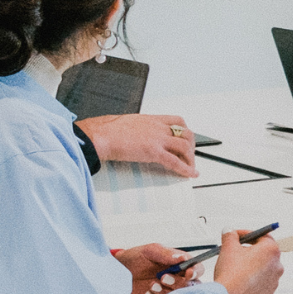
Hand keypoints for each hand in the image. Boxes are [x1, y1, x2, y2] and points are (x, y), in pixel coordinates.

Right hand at [80, 113, 199, 177]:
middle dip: (191, 145)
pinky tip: (190, 174)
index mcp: (151, 119)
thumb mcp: (127, 123)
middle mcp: (157, 127)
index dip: (185, 130)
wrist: (101, 135)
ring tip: (190, 167)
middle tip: (189, 156)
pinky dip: (185, 169)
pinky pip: (175, 161)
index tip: (186, 138)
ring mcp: (157, 139)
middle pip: (185, 133)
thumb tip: (137, 135)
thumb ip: (138, 128)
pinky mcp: (153, 151)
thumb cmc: (107, 130)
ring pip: (184, 147)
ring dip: (190, 158)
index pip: (177, 120)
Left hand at [112, 243, 198, 293]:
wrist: (117, 273)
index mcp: (180, 263)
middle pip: (192, 285)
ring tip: (151, 285)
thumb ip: (166, 254)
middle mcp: (178, 278)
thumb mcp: (150, 251)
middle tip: (162, 277)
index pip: (197, 269)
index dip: (195, 272)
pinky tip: (147, 292)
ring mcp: (170, 291)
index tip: (187, 274)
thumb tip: (183, 258)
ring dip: (167, 291)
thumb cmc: (134, 258)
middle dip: (178, 283)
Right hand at [212, 228, 283, 293]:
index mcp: (271, 251)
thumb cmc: (231, 274)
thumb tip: (230, 232)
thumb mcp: (228, 247)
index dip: (248, 234)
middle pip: (264, 253)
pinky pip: (261, 285)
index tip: (238, 236)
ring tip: (236, 269)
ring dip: (252, 268)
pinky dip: (253, 282)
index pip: (263, 236)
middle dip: (250, 251)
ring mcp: (274, 283)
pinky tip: (240, 282)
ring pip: (263, 270)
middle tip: (236, 252)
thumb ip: (230, 235)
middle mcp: (277, 266)